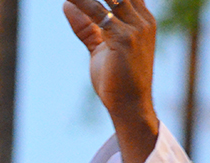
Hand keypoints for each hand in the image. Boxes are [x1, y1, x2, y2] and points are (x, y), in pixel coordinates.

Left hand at [64, 0, 158, 162]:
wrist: (130, 106)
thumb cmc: (118, 80)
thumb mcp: (100, 47)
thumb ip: (86, 26)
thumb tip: (66, 4)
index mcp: (142, 20)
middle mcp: (142, 20)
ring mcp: (136, 29)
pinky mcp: (124, 40)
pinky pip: (100, 15)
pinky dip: (82, 4)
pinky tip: (69, 1)